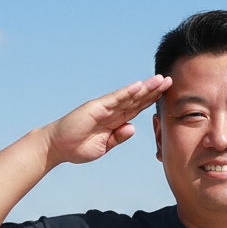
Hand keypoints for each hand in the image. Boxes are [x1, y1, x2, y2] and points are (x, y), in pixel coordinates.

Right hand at [45, 74, 171, 166]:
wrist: (56, 147)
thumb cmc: (77, 147)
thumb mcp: (104, 146)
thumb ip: (118, 137)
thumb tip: (133, 127)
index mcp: (115, 121)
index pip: (137, 109)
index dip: (152, 101)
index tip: (167, 95)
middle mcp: (112, 111)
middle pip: (137, 99)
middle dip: (154, 91)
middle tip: (170, 80)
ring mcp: (104, 108)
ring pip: (129, 96)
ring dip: (145, 88)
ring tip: (160, 80)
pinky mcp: (95, 108)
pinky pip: (114, 99)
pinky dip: (126, 92)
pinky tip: (139, 86)